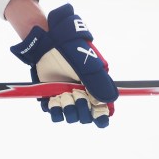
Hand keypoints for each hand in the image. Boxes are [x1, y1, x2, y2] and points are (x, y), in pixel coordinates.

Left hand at [10, 4, 116, 126]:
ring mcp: (66, 96)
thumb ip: (99, 84)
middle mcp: (81, 94)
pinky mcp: (51, 96)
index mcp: (94, 86)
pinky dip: (55, 111)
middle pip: (87, 116)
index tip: (97, 116)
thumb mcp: (88, 66)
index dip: (101, 116)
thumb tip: (110, 101)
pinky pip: (55, 114)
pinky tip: (54, 101)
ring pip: (71, 116)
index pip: (102, 109)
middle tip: (76, 95)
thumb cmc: (71, 51)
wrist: (47, 42)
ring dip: (68, 110)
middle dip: (82, 110)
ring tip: (63, 96)